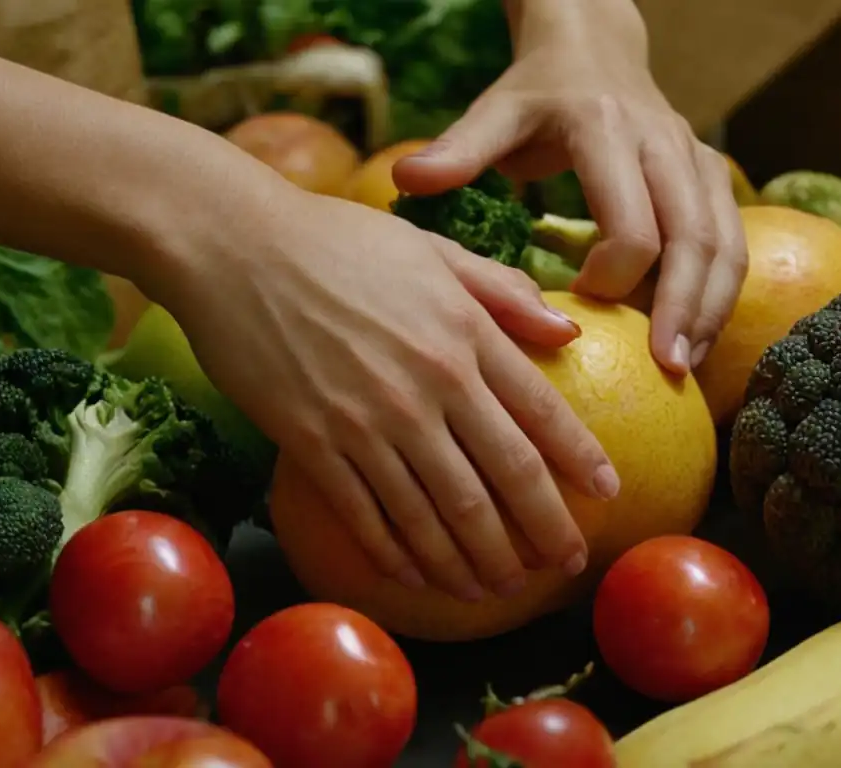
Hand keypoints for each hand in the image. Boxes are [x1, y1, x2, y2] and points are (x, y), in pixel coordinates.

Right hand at [149, 174, 618, 601]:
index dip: (582, 462)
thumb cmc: (335, 240)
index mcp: (463, 333)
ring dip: (475, 563)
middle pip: (504, 480)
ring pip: (440, 514)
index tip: (608, 495)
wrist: (232, 246)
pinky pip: (369, 518)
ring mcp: (369, 420)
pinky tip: (419, 578)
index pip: (543, 412)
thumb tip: (567, 329)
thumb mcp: (431, 249)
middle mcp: (428, 385)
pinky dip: (399, 556)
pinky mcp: (314, 444)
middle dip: (541, 534)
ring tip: (495, 589)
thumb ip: (501, 292)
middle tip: (561, 566)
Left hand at [393, 0, 746, 373]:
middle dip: (682, 309)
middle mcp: (663, 143)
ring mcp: (696, 158)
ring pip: (725, 243)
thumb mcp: (495, 112)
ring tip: (688, 367)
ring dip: (712, 309)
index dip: (613, 277)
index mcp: (607, 130)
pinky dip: (720, 293)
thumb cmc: (537, 93)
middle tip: (666, 370)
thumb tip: (408, 182)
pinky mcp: (712, 174)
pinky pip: (732, 240)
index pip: (632, 223)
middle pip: (693, 238)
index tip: (580, 307)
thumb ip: (459, 148)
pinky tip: (697, 337)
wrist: (594, 47)